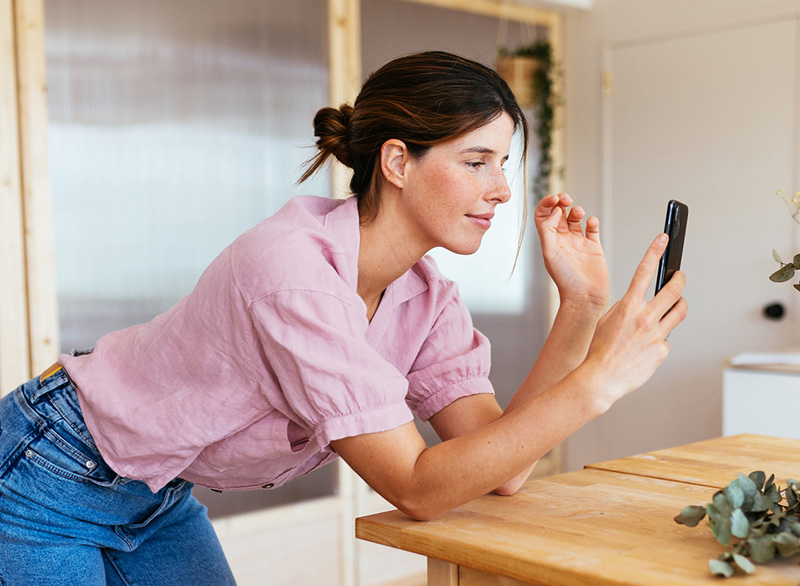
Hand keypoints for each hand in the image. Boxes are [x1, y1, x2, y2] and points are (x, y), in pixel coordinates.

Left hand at [534, 193, 608, 306]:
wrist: (584, 296)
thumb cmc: (565, 278)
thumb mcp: (550, 252)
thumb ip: (548, 230)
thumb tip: (553, 211)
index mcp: (549, 240)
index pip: (543, 215)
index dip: (547, 203)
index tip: (555, 199)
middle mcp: (562, 239)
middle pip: (559, 213)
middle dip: (562, 201)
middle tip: (566, 198)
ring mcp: (578, 242)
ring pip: (575, 218)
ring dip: (576, 210)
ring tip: (578, 213)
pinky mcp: (593, 247)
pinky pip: (592, 228)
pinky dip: (592, 221)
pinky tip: (591, 223)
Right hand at [582, 233, 687, 409]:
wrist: (601, 378)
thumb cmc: (599, 349)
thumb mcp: (607, 320)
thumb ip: (624, 308)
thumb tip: (639, 303)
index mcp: (628, 306)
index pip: (644, 271)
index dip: (655, 251)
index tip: (663, 239)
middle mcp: (645, 317)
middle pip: (674, 289)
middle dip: (679, 279)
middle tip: (679, 276)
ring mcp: (657, 334)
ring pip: (680, 311)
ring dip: (679, 304)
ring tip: (675, 304)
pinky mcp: (662, 349)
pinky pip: (667, 338)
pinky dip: (660, 338)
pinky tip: (647, 346)